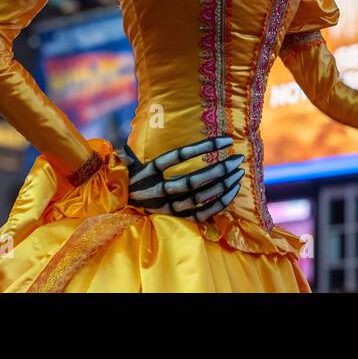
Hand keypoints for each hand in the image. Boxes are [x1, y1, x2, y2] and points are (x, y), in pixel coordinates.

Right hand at [117, 135, 244, 221]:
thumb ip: (130, 156)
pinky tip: (233, 191)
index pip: (179, 155)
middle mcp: (158, 190)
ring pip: (199, 198)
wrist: (118, 211)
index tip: (226, 139)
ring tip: (239, 173)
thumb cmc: (128, 182)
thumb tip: (121, 147)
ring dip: (222, 185)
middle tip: (238, 158)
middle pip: (192, 180)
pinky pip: (201, 214)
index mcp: (148, 171)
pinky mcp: (175, 219)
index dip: (203, 146)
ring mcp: (167, 207)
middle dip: (219, 168)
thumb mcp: (126, 167)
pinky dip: (219, 204)